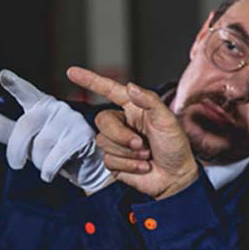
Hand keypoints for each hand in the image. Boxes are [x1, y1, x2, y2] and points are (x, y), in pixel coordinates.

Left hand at [0, 69, 112, 192]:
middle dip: (16, 148)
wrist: (86, 167)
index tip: (3, 76)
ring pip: (42, 144)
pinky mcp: (82, 135)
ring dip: (39, 162)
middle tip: (15, 163)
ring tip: (45, 164)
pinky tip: (50, 172)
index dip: (15, 84)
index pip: (26, 92)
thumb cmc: (55, 149)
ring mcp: (71, 120)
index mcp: (41, 106)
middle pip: (26, 125)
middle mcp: (56, 108)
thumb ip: (3, 129)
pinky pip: (56, 155)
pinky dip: (49, 169)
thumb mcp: (26, 140)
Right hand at [66, 67, 198, 199]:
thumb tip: (130, 86)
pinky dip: (128, 165)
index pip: (109, 90)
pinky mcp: (115, 161)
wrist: (176, 177)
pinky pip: (109, 160)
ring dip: (127, 153)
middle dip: (120, 135)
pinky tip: (143, 167)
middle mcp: (123, 123)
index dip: (90, 80)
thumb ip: (150, 101)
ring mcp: (117, 142)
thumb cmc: (175, 146)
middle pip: (103, 121)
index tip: (72, 72)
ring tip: (146, 156)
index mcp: (134, 108)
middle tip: (141, 145)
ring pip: (103, 142)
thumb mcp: (168, 120)